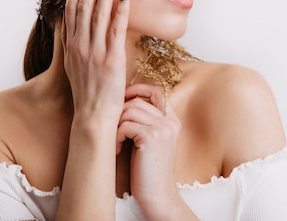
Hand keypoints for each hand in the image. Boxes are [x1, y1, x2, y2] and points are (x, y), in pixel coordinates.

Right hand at [62, 0, 129, 119]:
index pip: (72, 8)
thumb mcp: (74, 64)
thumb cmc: (88, 93)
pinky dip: (120, 11)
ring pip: (98, 13)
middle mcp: (79, 45)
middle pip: (83, 5)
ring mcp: (94, 52)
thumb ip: (74, 43)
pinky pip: (116, 30)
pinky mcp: (111, 60)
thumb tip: (71, 25)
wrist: (92, 118)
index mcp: (71, 45)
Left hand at [116, 84, 181, 208]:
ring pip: (129, 111)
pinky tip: (118, 150)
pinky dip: (117, 137)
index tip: (121, 99)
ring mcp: (163, 128)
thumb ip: (146, 121)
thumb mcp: (151, 141)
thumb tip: (122, 101)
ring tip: (117, 143)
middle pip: (137, 101)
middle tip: (114, 132)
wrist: (158, 197)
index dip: (137, 90)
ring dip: (117, 126)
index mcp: (172, 120)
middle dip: (120, 114)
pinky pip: (125, 125)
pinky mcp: (152, 137)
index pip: (156, 91)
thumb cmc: (148, 171)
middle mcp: (170, 121)